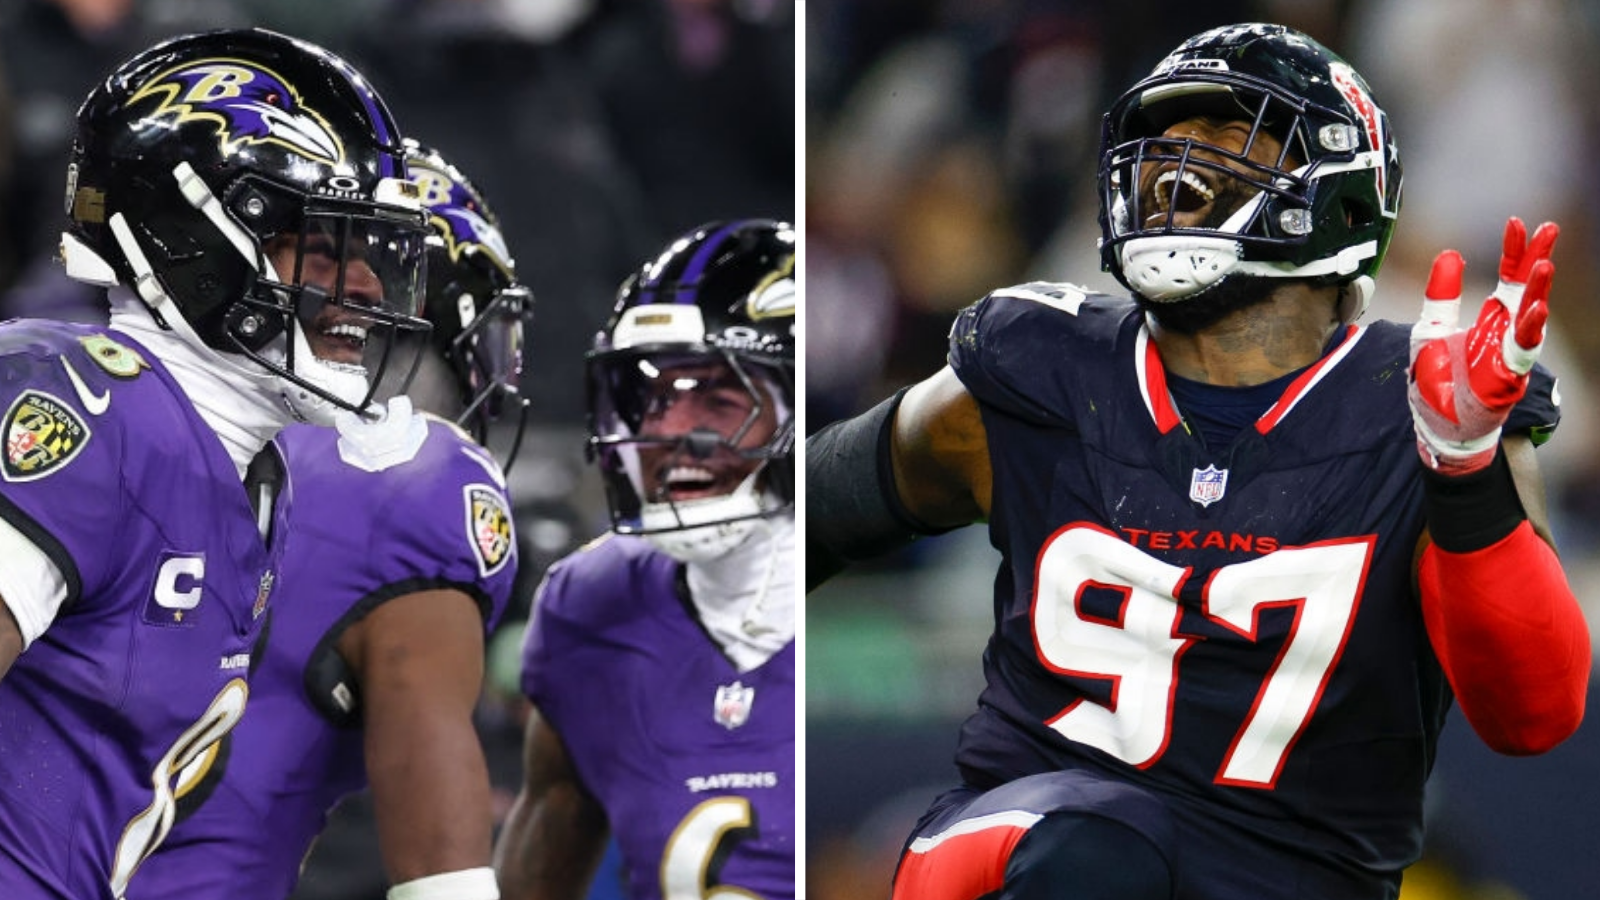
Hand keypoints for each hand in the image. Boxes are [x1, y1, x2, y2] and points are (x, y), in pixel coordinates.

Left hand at [1407, 217, 1556, 474]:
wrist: (1433, 425)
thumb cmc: (1436, 381)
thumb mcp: (1430, 328)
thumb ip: (1442, 294)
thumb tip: (1451, 254)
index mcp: (1491, 320)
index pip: (1509, 278)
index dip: (1515, 252)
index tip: (1518, 223)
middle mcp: (1505, 335)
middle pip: (1527, 292)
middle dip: (1538, 260)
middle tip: (1548, 230)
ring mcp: (1508, 357)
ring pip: (1531, 320)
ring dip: (1538, 292)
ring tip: (1542, 264)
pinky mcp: (1505, 380)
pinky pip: (1522, 353)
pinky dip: (1529, 332)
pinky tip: (1535, 310)